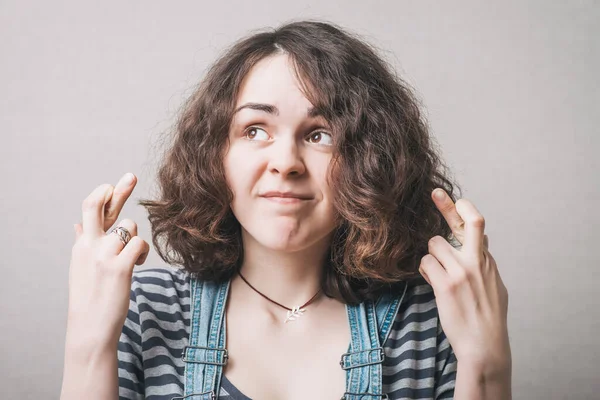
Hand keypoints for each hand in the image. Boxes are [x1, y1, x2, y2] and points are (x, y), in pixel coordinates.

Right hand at [66, 172, 149, 350]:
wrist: (89, 328)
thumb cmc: (90, 298)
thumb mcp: (82, 266)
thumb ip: (83, 242)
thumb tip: (77, 225)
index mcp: (82, 244)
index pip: (90, 209)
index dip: (104, 194)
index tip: (114, 183)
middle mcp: (89, 245)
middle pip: (97, 205)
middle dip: (117, 189)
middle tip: (131, 175)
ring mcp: (103, 255)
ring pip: (129, 227)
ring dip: (136, 239)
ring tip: (133, 259)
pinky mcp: (119, 267)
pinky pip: (139, 244)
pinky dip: (144, 252)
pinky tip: (139, 264)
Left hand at [419, 188, 510, 374]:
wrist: (484, 345)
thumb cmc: (488, 317)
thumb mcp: (494, 285)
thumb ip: (484, 263)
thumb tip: (483, 243)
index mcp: (487, 261)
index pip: (478, 226)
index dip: (465, 210)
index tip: (455, 199)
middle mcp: (477, 262)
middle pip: (467, 222)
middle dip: (448, 206)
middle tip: (435, 193)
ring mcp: (462, 271)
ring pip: (435, 244)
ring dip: (430, 255)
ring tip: (436, 272)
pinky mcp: (446, 284)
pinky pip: (425, 263)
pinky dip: (425, 270)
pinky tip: (431, 281)